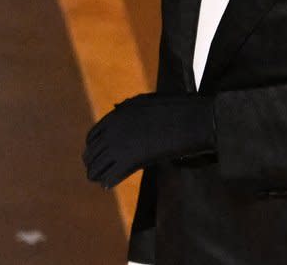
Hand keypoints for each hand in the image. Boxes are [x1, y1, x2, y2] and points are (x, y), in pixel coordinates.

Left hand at [83, 93, 214, 187]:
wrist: (194, 119)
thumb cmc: (179, 109)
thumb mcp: (149, 101)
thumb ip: (131, 107)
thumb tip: (117, 108)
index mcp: (118, 114)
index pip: (93, 135)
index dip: (92, 148)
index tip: (94, 156)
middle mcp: (115, 128)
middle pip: (92, 153)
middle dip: (92, 163)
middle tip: (94, 172)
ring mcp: (121, 144)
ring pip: (97, 166)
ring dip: (97, 174)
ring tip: (99, 180)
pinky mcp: (131, 159)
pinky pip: (111, 175)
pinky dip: (109, 181)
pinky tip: (108, 185)